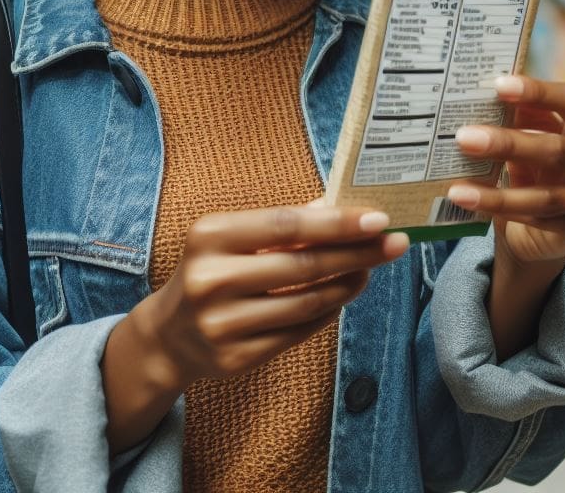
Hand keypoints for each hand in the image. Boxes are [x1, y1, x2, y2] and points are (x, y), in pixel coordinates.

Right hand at [140, 205, 407, 388]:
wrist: (168, 335)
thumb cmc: (213, 269)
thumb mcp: (233, 236)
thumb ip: (284, 222)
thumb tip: (339, 206)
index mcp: (211, 236)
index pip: (287, 225)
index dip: (337, 223)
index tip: (379, 219)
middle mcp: (211, 280)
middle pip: (304, 266)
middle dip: (358, 253)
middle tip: (396, 244)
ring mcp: (221, 324)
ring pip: (306, 303)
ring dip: (349, 284)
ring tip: (371, 269)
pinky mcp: (234, 359)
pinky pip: (298, 333)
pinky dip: (328, 312)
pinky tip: (343, 295)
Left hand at [449, 75, 564, 266]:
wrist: (548, 227)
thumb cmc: (537, 168)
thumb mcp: (529, 138)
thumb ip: (517, 119)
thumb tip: (479, 99)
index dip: (538, 92)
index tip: (498, 86)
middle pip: (556, 150)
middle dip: (507, 144)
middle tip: (464, 138)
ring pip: (547, 196)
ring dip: (498, 194)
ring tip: (458, 189)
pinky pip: (542, 221)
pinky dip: (504, 213)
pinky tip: (473, 206)